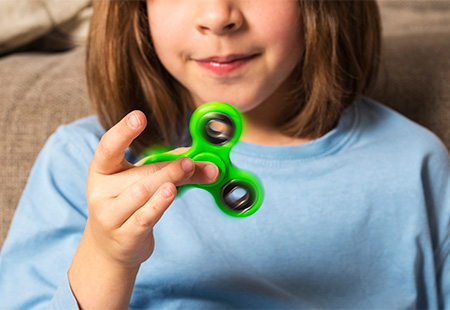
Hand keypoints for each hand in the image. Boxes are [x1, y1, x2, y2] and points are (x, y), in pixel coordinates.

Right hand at [68, 111, 217, 308]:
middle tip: (191, 160)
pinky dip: (159, 204)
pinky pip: (145, 216)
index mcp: (102, 170)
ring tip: (188, 170)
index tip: (139, 116)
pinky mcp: (124, 235)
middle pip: (141, 173)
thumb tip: (209, 162)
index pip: (108, 147)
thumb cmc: (129, 205)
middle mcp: (101, 191)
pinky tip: (171, 193)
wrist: (109, 248)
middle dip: (169, 166)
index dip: (123, 131)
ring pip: (142, 192)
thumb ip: (172, 168)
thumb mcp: (143, 182)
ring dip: (168, 179)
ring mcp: (110, 215)